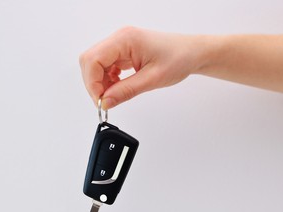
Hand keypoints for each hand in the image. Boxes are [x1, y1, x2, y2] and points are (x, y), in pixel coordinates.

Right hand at [79, 26, 207, 108]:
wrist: (192, 53)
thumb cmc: (179, 59)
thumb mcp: (152, 79)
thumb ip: (125, 91)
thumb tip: (105, 102)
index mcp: (125, 39)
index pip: (93, 60)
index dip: (92, 83)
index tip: (101, 101)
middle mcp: (119, 38)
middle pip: (90, 61)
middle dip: (93, 84)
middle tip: (105, 101)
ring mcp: (120, 44)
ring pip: (96, 64)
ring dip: (100, 82)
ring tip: (113, 95)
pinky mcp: (123, 51)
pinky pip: (106, 65)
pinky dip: (107, 79)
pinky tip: (117, 87)